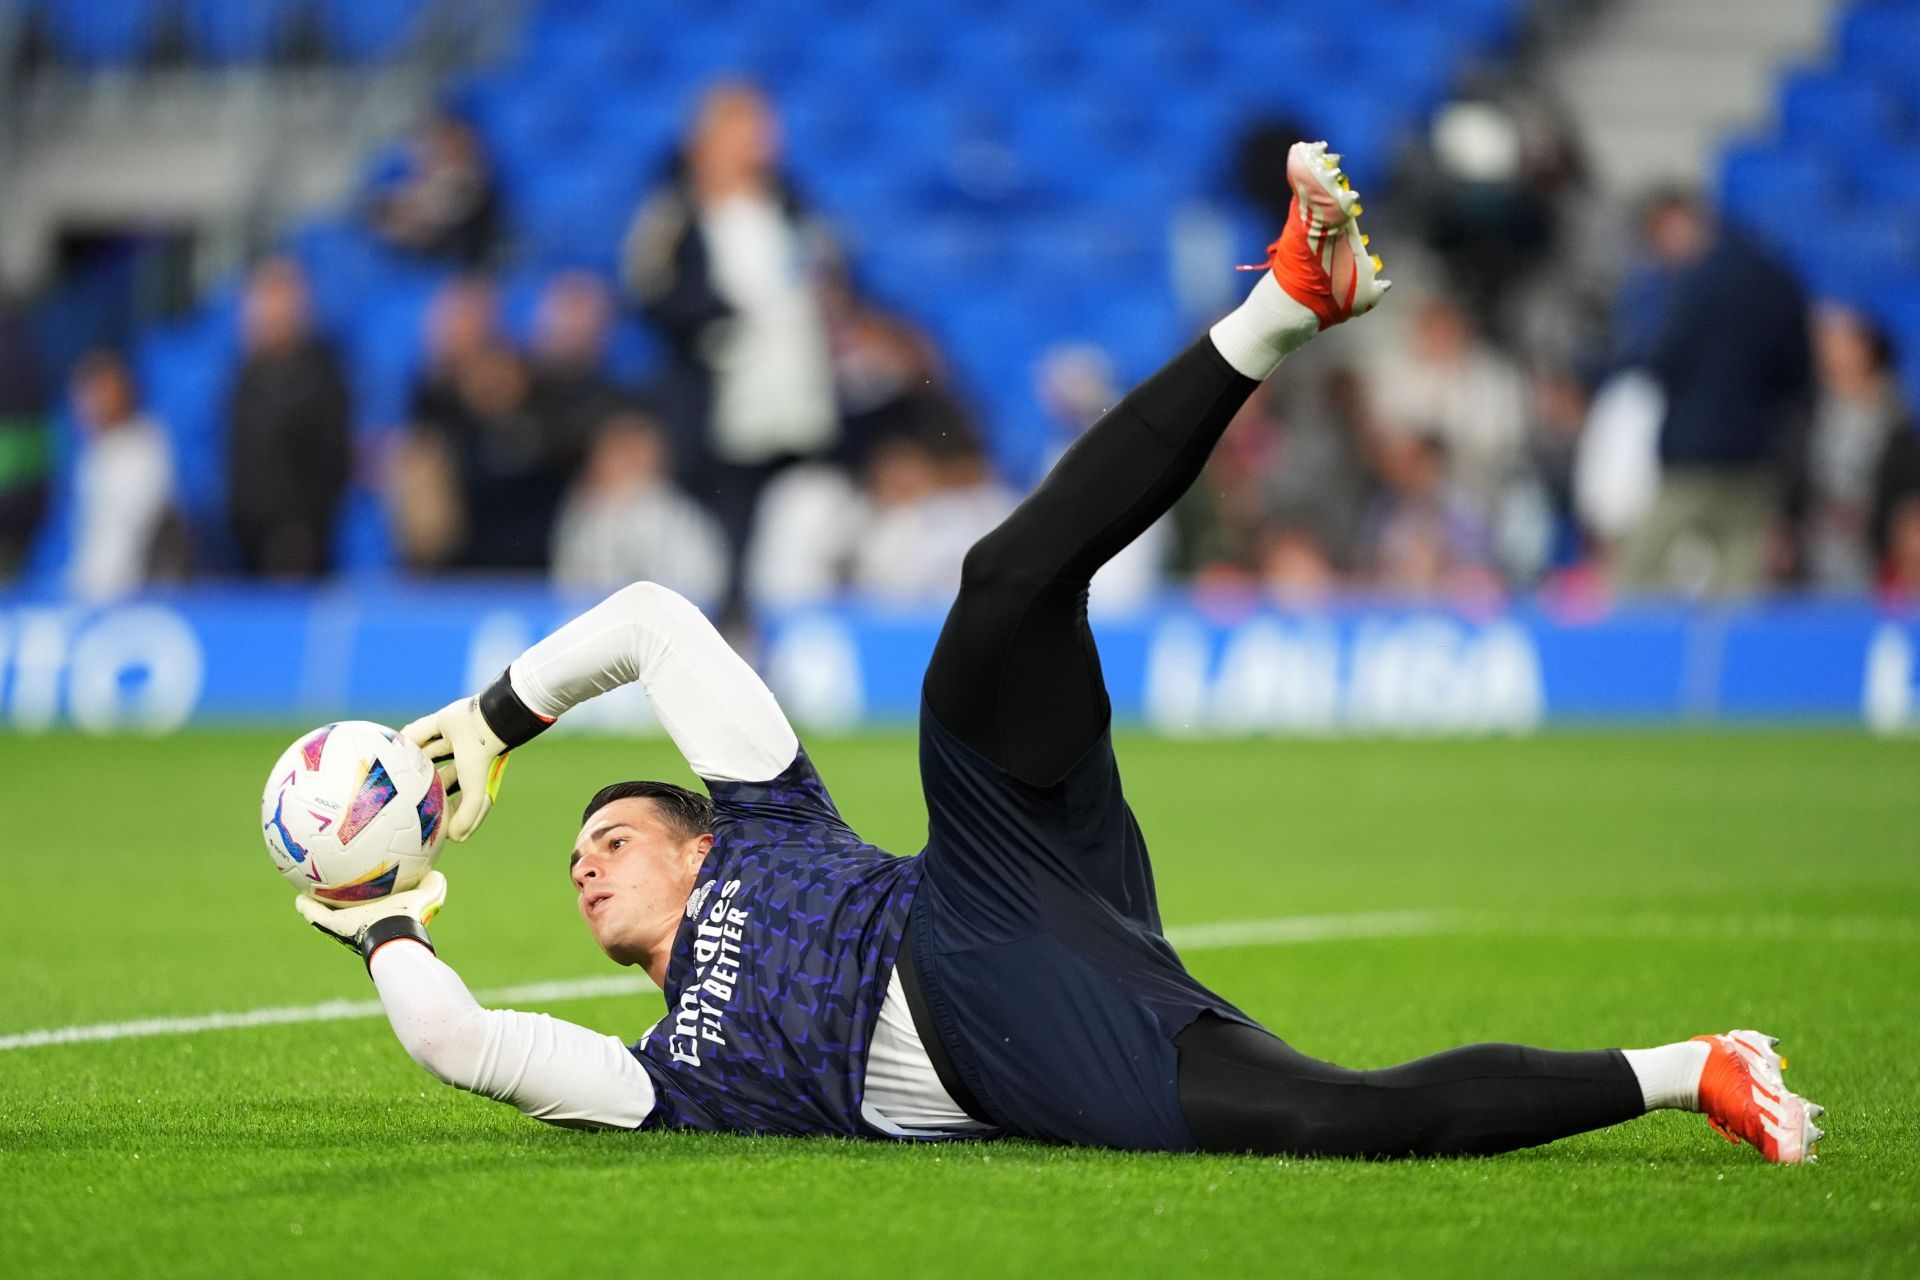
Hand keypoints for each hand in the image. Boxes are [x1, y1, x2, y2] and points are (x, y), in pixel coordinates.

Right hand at [297, 871, 447, 965]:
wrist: (395, 939)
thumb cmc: (411, 920)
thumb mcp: (425, 898)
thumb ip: (432, 887)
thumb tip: (437, 872)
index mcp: (379, 916)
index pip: (371, 905)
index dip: (366, 898)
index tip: (361, 888)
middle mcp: (361, 922)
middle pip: (348, 910)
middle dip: (340, 902)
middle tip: (330, 888)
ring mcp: (346, 926)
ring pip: (328, 914)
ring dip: (318, 904)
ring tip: (306, 891)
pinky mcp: (335, 927)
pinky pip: (317, 916)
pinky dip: (308, 908)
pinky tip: (298, 898)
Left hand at [402, 697, 511, 841]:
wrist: (485, 722)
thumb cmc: (480, 758)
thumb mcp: (475, 791)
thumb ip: (468, 816)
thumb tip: (456, 838)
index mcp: (471, 774)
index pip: (457, 797)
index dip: (446, 808)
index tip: (431, 819)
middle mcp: (461, 758)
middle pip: (439, 776)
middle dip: (425, 785)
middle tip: (406, 797)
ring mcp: (450, 740)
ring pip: (427, 753)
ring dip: (414, 761)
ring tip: (397, 771)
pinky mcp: (439, 722)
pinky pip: (419, 731)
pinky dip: (409, 737)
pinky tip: (394, 746)